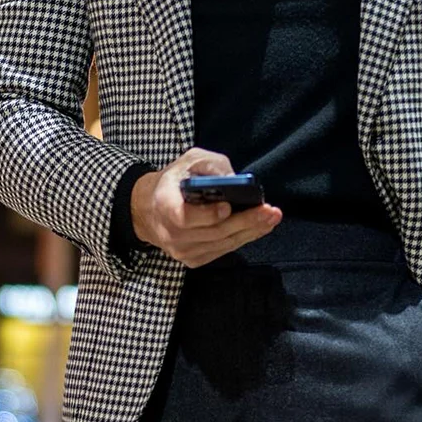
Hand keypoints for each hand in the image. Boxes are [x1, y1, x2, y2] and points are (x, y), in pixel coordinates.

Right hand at [131, 148, 281, 268]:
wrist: (150, 209)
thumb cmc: (175, 181)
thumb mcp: (189, 161)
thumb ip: (211, 166)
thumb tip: (234, 180)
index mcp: (164, 205)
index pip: (185, 217)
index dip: (208, 214)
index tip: (228, 206)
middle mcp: (171, 233)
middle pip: (213, 232)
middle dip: (245, 221)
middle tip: (269, 211)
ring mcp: (182, 250)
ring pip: (222, 243)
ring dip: (251, 231)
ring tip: (271, 218)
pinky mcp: (192, 259)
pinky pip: (223, 250)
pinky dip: (243, 239)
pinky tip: (258, 228)